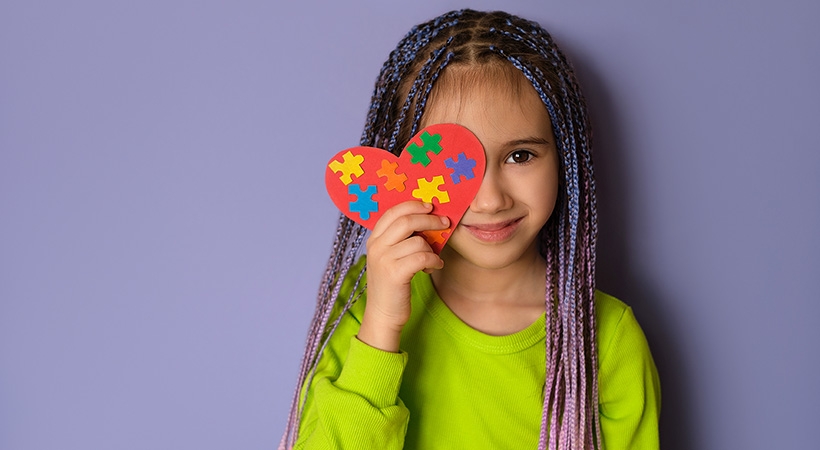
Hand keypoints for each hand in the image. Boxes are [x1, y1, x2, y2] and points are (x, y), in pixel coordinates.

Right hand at [358, 201, 447, 351]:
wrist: (383, 314)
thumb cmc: (392, 285)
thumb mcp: (390, 257)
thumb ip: (401, 239)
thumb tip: (427, 219)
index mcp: (374, 239)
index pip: (393, 211)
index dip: (413, 205)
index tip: (430, 207)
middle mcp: (376, 246)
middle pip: (406, 221)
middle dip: (430, 219)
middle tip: (444, 222)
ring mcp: (383, 260)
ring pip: (418, 241)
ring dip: (432, 248)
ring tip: (433, 258)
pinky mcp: (395, 274)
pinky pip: (422, 257)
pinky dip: (434, 260)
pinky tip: (435, 266)